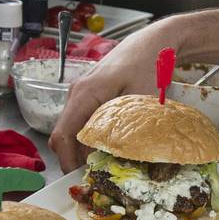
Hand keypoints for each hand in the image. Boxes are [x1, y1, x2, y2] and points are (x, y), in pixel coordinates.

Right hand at [49, 19, 180, 170]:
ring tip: (103, 163)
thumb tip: (117, 158)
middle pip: (64, 133)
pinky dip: (89, 134)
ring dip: (83, 146)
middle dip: (74, 156)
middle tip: (94, 175)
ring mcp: (82, 91)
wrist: (155, 42)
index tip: (78, 177)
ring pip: (73, 127)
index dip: (67, 159)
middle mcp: (77, 92)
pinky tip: (107, 143)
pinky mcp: (91, 92)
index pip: (63, 134)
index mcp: (84, 94)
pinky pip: (82, 118)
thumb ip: (124, 128)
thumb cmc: (148, 65)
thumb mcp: (139, 101)